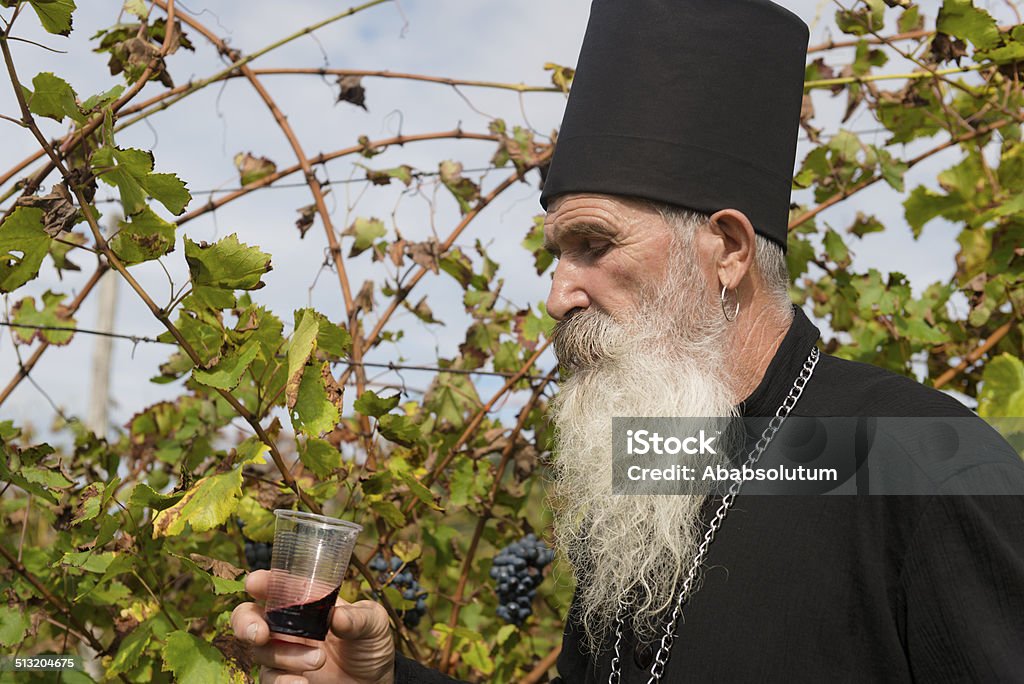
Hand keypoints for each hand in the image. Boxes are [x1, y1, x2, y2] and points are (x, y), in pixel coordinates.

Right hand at [231, 570, 394, 683]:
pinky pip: (269, 679)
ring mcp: (283, 652)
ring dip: (284, 655)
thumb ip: (358, 618)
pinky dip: (283, 681)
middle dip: (246, 622)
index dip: (262, 581)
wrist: (375, 681)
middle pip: (248, 616)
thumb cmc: (370, 642)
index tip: (256, 583)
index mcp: (305, 600)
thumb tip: (336, 617)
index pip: (276, 585)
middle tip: (261, 633)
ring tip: (318, 661)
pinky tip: (302, 683)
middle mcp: (287, 624)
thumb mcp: (374, 623)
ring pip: (260, 650)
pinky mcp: (285, 678)